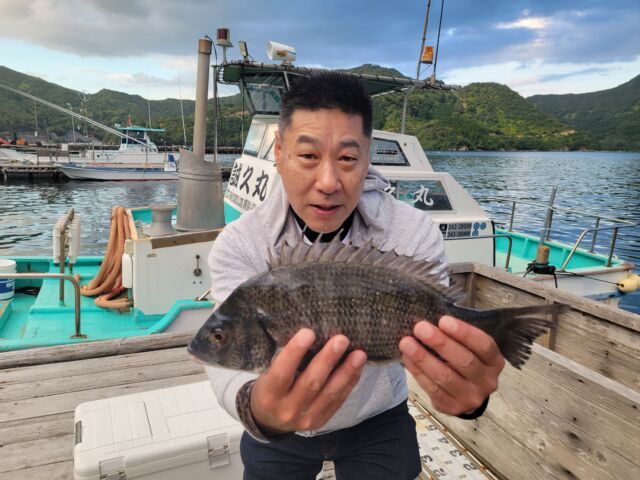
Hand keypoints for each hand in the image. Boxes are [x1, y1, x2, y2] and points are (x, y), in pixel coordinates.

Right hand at [250, 328, 366, 434]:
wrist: (269, 421)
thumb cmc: (269, 388)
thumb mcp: (267, 376)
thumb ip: (283, 362)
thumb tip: (309, 334)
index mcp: (269, 395)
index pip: (282, 373)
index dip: (294, 352)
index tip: (308, 332)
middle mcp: (287, 409)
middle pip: (310, 383)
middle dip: (328, 359)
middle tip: (341, 339)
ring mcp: (306, 419)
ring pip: (329, 393)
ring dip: (346, 372)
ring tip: (359, 355)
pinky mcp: (321, 421)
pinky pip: (338, 401)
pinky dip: (349, 382)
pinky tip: (357, 368)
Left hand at [399, 316, 504, 415]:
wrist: (467, 393)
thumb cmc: (466, 359)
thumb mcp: (470, 347)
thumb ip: (456, 335)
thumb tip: (430, 319)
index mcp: (494, 361)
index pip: (484, 345)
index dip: (464, 333)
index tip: (443, 320)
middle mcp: (487, 381)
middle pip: (464, 361)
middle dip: (440, 343)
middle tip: (420, 328)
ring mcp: (471, 397)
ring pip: (445, 377)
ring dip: (423, 358)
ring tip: (406, 343)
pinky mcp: (452, 407)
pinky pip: (432, 389)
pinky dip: (418, 372)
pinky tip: (407, 358)